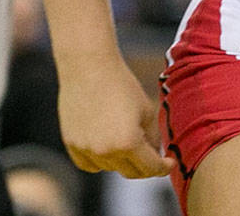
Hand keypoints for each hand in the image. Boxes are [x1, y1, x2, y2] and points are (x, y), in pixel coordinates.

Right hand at [57, 52, 173, 178]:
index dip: (163, 167)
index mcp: (129, 143)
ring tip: (124, 137)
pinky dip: (99, 160)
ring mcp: (86, 149)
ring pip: (110, 167)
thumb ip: (153, 137)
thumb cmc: (120, 84)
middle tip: (150, 152)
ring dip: (121, 160)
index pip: (151, 167)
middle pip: (131, 172)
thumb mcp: (146, 110)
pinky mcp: (71, 144)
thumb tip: (154, 154)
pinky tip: (105, 144)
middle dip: (144, 165)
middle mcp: (106, 151)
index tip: (168, 163)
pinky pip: (90, 164)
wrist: (88, 66)